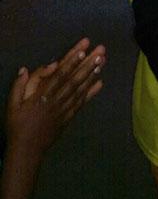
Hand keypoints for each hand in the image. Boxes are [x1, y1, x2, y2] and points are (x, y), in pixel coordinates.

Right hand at [5, 37, 105, 164]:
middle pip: (74, 79)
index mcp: (42, 95)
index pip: (59, 75)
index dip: (71, 61)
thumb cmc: (18, 124)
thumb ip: (20, 85)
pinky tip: (100, 82)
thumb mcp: (12, 104)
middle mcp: (56, 100)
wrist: (27, 149)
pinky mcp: (69, 117)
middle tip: (101, 50)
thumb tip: (26, 69)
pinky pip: (81, 103)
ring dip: (92, 74)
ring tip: (103, 60)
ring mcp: (64, 109)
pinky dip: (91, 93)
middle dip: (88, 63)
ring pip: (80, 89)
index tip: (82, 49)